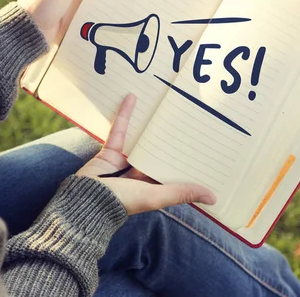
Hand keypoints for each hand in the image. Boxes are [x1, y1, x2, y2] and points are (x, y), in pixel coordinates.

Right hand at [76, 94, 216, 214]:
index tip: (203, 146)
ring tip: (163, 106)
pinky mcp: (110, 151)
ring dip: (149, 125)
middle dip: (170, 139)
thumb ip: (182, 193)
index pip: (173, 171)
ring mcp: (124, 162)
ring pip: (140, 140)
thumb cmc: (123, 201)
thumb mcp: (156, 196)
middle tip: (187, 119)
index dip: (187, 161)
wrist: (86, 200)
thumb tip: (214, 198)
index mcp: (153, 188)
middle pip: (158, 153)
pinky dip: (125, 115)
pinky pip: (120, 131)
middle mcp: (140, 175)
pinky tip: (132, 98)